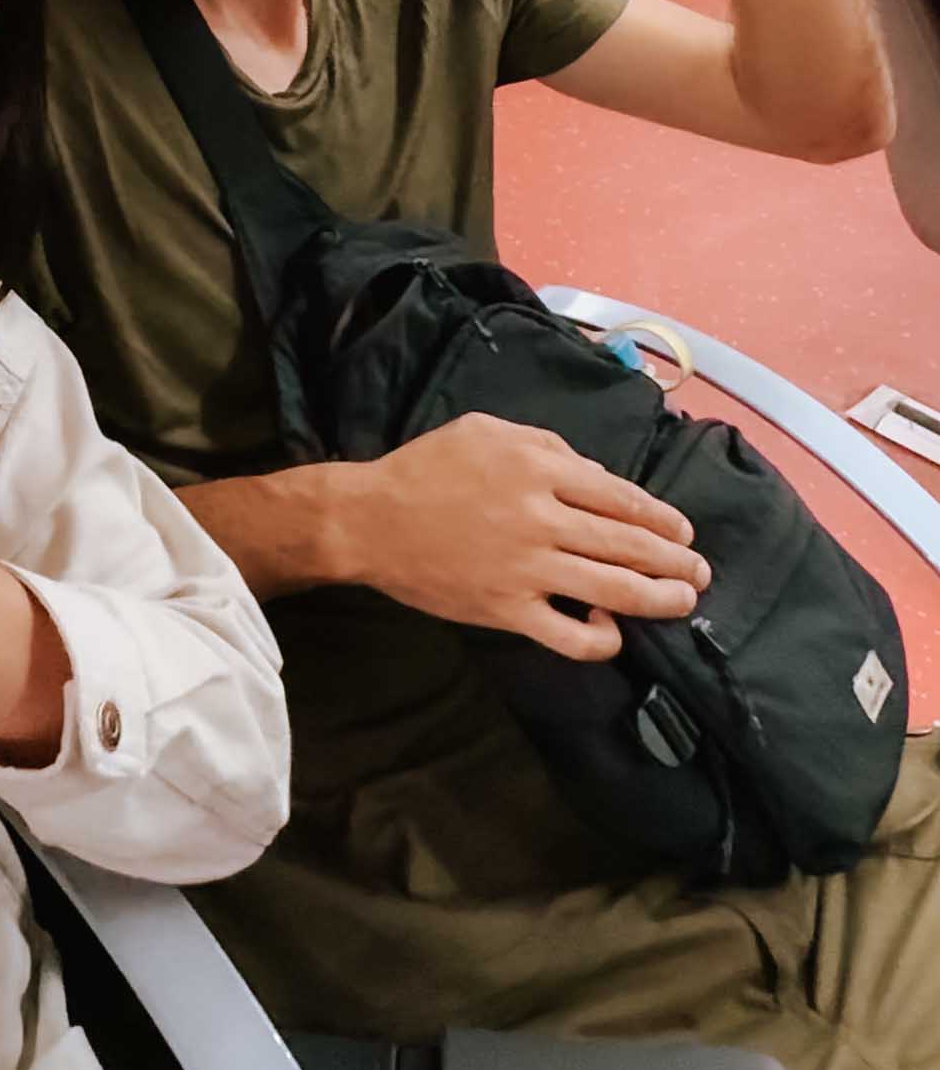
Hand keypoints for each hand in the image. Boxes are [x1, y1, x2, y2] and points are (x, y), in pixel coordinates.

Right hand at [349, 413, 708, 661]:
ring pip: (614, 590)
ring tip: (682, 600)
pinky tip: (610, 631)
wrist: (369, 521)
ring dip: (660, 597)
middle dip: (675, 560)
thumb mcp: (487, 431)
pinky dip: (600, 638)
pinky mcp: (507, 610)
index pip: (622, 496)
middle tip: (700, 572)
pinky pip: (570, 636)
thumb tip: (597, 476)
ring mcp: (527, 569)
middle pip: (629, 543)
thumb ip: (547, 446)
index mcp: (540, 469)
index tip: (683, 531)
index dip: (661, 517)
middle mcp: (542, 519)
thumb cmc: (427, 468)